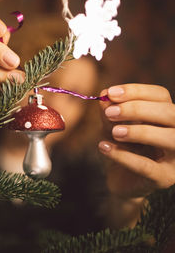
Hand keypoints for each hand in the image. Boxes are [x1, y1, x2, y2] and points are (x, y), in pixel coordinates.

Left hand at [98, 83, 174, 198]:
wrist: (119, 179)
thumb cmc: (120, 147)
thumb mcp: (111, 126)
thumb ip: (109, 113)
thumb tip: (104, 96)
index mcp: (167, 116)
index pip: (160, 95)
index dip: (136, 91)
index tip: (110, 93)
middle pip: (170, 113)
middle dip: (138, 109)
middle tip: (110, 112)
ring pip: (169, 138)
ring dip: (139, 131)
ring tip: (113, 132)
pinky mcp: (164, 178)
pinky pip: (147, 166)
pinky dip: (124, 156)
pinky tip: (104, 147)